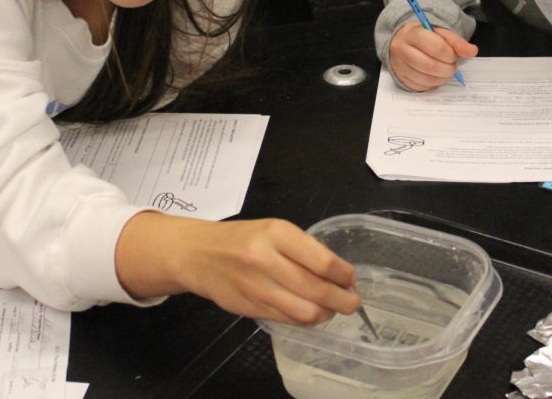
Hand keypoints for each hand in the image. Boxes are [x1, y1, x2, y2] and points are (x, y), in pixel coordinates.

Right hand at [115, 214, 361, 324]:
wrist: (197, 254)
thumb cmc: (241, 238)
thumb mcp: (274, 230)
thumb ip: (304, 250)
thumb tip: (339, 274)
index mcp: (277, 233)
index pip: (322, 261)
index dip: (344, 275)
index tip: (352, 279)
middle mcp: (266, 260)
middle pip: (317, 290)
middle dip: (343, 301)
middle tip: (354, 302)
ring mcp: (257, 288)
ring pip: (304, 312)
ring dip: (326, 314)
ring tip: (333, 309)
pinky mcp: (250, 309)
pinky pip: (287, 320)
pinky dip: (306, 320)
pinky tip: (311, 313)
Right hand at [388, 21, 477, 91]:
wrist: (402, 41)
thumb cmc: (424, 36)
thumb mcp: (440, 33)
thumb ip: (456, 42)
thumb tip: (472, 51)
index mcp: (412, 33)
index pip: (436, 47)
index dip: (450, 54)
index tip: (453, 55)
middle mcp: (401, 49)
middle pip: (429, 65)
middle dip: (447, 68)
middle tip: (452, 66)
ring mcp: (399, 65)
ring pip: (424, 78)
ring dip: (441, 78)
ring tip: (445, 71)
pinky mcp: (400, 77)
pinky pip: (419, 86)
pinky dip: (432, 83)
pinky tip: (435, 76)